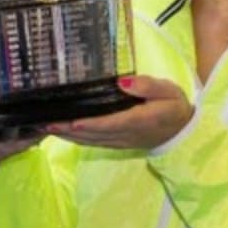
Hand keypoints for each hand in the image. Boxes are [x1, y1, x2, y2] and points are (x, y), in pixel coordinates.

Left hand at [44, 75, 193, 149]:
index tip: (70, 121)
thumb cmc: (175, 106)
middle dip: (68, 130)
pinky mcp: (118, 144)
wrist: (183, 133)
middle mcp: (126, 134)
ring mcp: (121, 141)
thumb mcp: (169, 91)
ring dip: (68, 136)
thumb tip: (124, 83)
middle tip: (44, 123)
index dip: (89, 124)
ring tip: (46, 127)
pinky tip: (64, 132)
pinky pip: (94, 143)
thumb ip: (148, 86)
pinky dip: (77, 139)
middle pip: (93, 134)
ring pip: (90, 141)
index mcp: (139, 120)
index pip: (110, 123)